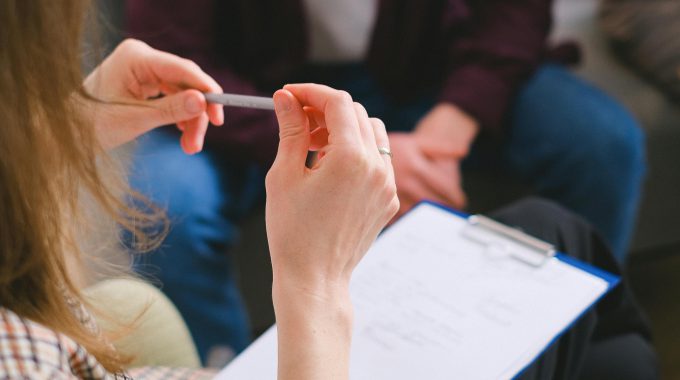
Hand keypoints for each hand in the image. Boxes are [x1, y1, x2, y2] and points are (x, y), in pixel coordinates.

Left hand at [82, 39, 223, 153]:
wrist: (66, 133)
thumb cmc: (93, 124)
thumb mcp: (137, 119)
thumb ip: (172, 109)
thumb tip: (203, 102)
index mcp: (135, 57)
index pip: (182, 69)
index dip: (206, 91)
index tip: (219, 116)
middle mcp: (141, 57)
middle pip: (186, 83)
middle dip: (196, 114)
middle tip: (197, 144)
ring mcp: (143, 68)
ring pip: (182, 92)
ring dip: (189, 120)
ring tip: (189, 147)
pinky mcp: (144, 81)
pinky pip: (172, 96)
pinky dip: (179, 115)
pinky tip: (182, 132)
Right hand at [265, 84, 397, 379]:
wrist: (315, 278)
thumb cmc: (293, 231)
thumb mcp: (284, 176)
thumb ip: (290, 130)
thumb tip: (285, 98)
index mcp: (350, 158)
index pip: (337, 102)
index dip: (311, 91)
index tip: (290, 95)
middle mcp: (377, 167)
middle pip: (356, 112)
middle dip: (326, 108)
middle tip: (297, 119)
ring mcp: (388, 184)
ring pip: (373, 133)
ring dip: (345, 128)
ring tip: (315, 145)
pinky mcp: (389, 199)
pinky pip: (379, 160)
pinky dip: (358, 152)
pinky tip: (332, 169)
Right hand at [389, 103, 478, 217]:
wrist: (361, 148)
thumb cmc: (394, 146)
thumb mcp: (417, 143)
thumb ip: (441, 147)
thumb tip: (463, 151)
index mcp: (416, 166)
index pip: (443, 185)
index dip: (455, 195)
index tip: (460, 201)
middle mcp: (404, 182)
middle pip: (431, 201)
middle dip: (443, 207)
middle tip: (451, 212)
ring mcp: (391, 195)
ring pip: (416, 211)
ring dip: (427, 216)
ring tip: (436, 218)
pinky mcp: (378, 205)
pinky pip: (397, 217)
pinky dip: (407, 220)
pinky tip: (412, 220)